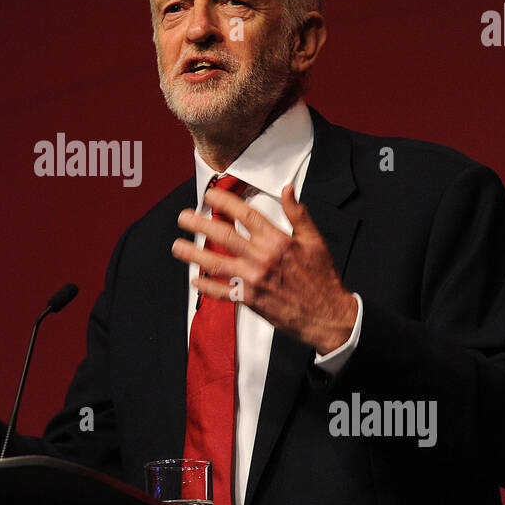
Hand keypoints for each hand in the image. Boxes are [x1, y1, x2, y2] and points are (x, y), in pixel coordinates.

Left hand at [171, 184, 357, 354]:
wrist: (327, 315)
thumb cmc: (322, 278)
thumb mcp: (315, 240)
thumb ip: (298, 213)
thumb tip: (287, 190)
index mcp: (277, 241)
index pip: (245, 215)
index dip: (224, 202)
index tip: (210, 195)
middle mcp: (261, 258)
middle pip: (223, 235)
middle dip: (199, 224)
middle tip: (183, 217)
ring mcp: (253, 279)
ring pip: (216, 263)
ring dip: (193, 254)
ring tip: (177, 246)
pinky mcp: (249, 299)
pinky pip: (222, 291)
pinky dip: (206, 286)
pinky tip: (195, 280)